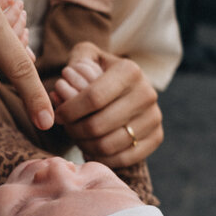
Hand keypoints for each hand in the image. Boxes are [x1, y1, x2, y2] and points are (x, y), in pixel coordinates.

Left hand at [52, 42, 162, 166]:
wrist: (129, 89)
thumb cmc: (101, 73)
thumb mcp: (88, 57)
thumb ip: (76, 59)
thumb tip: (68, 76)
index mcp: (129, 71)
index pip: (93, 98)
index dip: (69, 111)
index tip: (58, 115)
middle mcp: (147, 93)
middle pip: (98, 125)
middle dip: (74, 130)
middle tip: (66, 128)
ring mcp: (154, 117)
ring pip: (108, 145)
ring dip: (85, 146)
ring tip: (77, 138)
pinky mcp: (157, 137)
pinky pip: (123, 158)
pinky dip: (102, 158)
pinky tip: (91, 149)